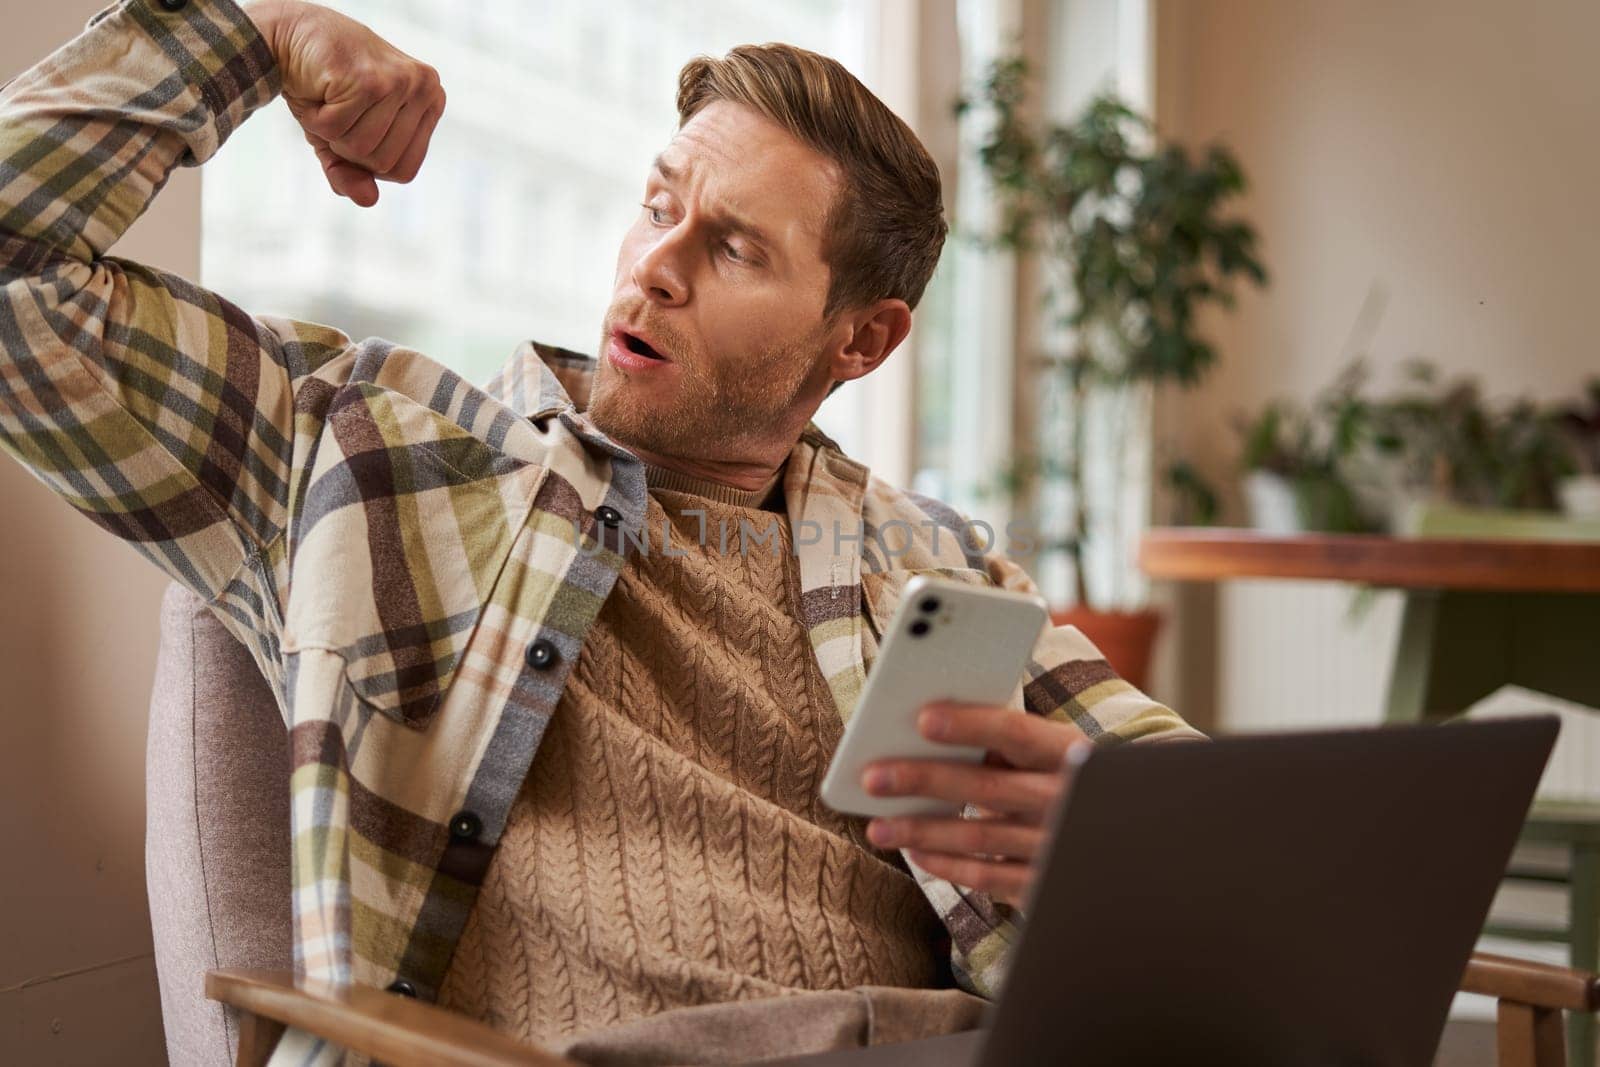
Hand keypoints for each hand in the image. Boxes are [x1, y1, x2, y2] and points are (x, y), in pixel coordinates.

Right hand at [245, 0, 445, 205]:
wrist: (288, 35)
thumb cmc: (324, 89)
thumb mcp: (341, 140)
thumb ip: (353, 174)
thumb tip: (369, 200)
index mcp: (431, 101)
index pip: (404, 171)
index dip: (369, 163)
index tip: (355, 128)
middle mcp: (424, 88)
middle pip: (384, 163)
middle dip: (348, 148)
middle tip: (338, 110)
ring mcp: (400, 82)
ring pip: (362, 149)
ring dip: (332, 132)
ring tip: (329, 98)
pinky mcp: (369, 79)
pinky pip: (337, 129)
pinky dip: (317, 118)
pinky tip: (319, 88)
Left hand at [861, 702, 1088, 908]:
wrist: (1125, 845)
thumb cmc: (1064, 784)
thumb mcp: (1053, 758)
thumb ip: (1006, 748)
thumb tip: (926, 737)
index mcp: (1069, 754)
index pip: (1017, 732)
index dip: (971, 725)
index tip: (923, 719)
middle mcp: (1065, 799)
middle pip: (987, 786)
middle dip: (924, 780)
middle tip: (873, 777)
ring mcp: (1057, 844)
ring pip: (980, 836)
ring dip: (922, 831)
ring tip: (878, 826)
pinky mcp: (1045, 883)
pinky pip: (988, 875)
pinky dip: (948, 866)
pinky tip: (916, 852)